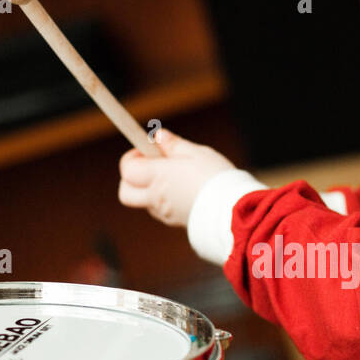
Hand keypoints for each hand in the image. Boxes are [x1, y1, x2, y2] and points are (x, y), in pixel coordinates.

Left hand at [118, 128, 235, 227]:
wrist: (234, 211)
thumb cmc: (217, 178)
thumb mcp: (198, 153)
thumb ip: (174, 145)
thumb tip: (158, 136)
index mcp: (158, 177)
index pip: (127, 169)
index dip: (132, 157)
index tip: (146, 150)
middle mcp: (156, 198)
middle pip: (125, 193)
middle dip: (131, 179)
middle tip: (150, 166)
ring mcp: (165, 213)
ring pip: (144, 201)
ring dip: (150, 188)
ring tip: (177, 177)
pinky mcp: (176, 222)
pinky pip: (161, 210)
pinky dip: (165, 199)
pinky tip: (185, 190)